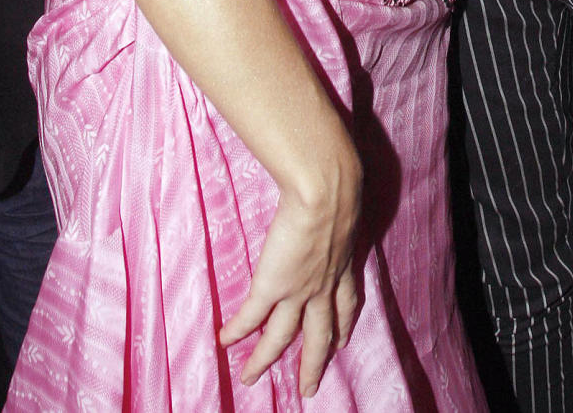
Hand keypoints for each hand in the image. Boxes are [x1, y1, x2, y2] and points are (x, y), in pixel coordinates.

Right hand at [219, 144, 361, 397]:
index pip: (346, 304)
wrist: (327, 190)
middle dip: (313, 363)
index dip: (343, 325)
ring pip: (281, 337)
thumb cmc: (338, 184)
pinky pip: (251, 317)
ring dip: (265, 359)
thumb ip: (342, 209)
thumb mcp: (348, 204)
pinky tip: (225, 341)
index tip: (342, 341)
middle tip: (308, 388)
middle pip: (319, 335)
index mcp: (343, 266)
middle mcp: (324, 286)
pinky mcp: (273, 285)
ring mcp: (299, 290)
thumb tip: (338, 189)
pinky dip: (238, 331)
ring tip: (250, 378)